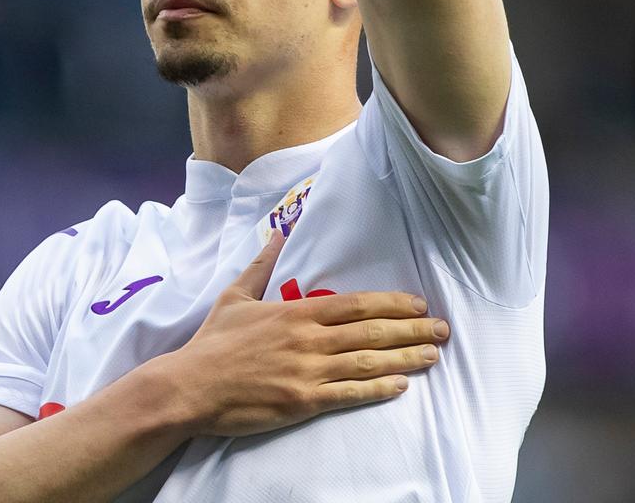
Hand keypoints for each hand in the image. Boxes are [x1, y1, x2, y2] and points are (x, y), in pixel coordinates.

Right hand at [163, 231, 445, 437]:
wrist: (191, 386)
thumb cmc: (213, 342)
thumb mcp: (235, 296)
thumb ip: (261, 266)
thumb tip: (278, 233)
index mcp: (295, 312)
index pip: (355, 305)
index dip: (391, 304)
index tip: (418, 304)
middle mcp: (309, 339)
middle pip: (371, 332)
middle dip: (412, 329)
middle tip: (443, 329)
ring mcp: (309, 372)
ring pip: (368, 362)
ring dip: (406, 358)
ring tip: (433, 355)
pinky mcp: (304, 401)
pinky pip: (350, 394)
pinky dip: (379, 389)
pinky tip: (401, 386)